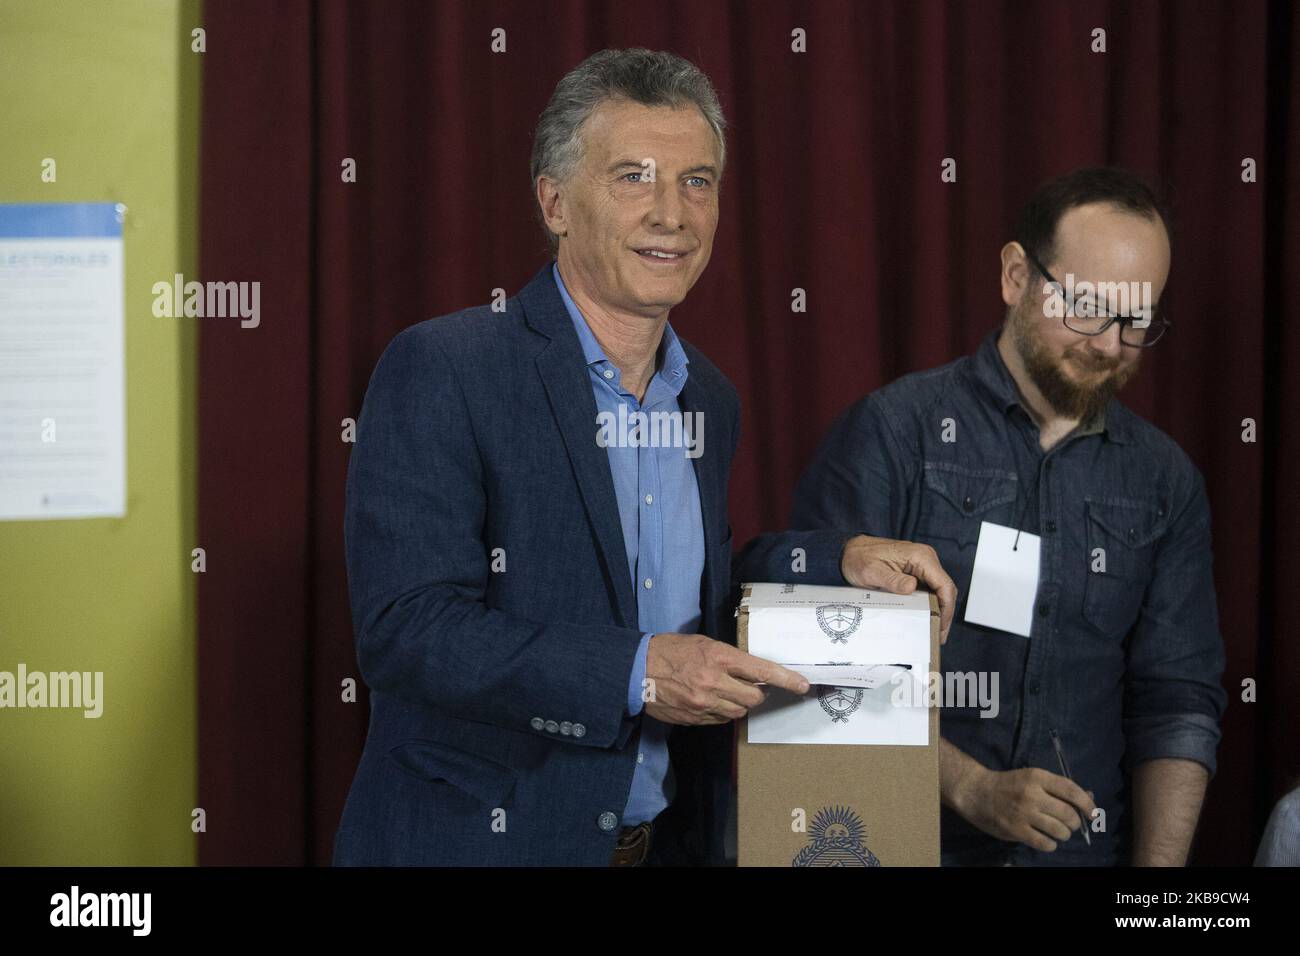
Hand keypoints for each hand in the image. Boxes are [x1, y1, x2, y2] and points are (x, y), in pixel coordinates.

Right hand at [641, 633, 810, 725]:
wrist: (636, 670)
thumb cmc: (669, 650)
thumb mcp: (701, 644)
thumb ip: (727, 658)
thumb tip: (749, 670)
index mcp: (718, 657)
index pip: (762, 669)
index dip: (786, 679)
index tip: (803, 685)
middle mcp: (715, 682)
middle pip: (754, 697)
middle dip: (757, 693)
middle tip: (750, 685)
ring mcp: (704, 703)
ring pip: (739, 711)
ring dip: (739, 703)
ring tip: (724, 691)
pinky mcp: (695, 718)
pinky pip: (720, 720)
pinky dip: (722, 712)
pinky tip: (709, 700)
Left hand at [840, 535, 957, 641]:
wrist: (850, 551)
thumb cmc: (860, 558)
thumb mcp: (872, 572)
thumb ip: (892, 580)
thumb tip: (912, 588)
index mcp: (920, 557)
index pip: (944, 584)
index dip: (947, 608)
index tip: (941, 626)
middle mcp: (926, 559)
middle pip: (945, 590)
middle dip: (944, 614)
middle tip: (938, 636)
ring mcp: (922, 566)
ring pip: (939, 591)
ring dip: (938, 611)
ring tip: (933, 631)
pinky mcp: (916, 572)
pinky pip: (928, 590)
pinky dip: (929, 605)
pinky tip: (925, 618)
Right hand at [952, 766, 1096, 851]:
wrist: (976, 792)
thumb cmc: (1008, 784)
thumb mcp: (1032, 778)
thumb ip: (1058, 788)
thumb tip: (1089, 798)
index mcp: (1037, 777)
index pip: (1071, 791)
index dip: (1087, 804)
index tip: (1093, 813)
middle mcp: (1032, 794)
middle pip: (1068, 814)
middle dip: (1074, 822)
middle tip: (1069, 824)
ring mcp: (1024, 813)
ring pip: (1060, 830)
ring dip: (1064, 834)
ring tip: (1058, 832)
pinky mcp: (1016, 830)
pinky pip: (1045, 843)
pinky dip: (1051, 844)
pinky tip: (1046, 839)